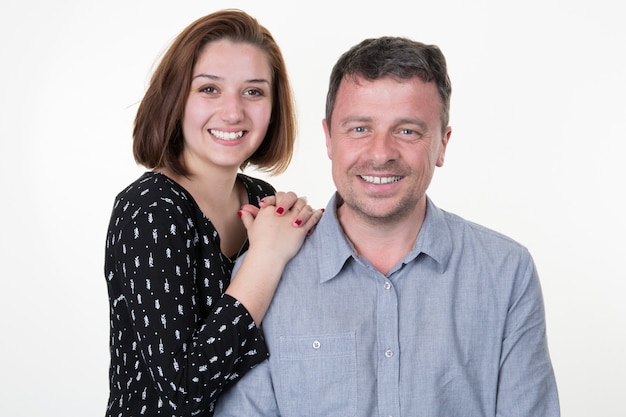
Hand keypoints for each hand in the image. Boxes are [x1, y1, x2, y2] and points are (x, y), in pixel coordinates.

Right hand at [227, 192, 322, 323]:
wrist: (267, 255)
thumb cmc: (258, 243)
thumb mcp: (251, 227)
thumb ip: (249, 217)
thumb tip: (243, 209)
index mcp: (270, 208)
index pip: (279, 195)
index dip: (281, 199)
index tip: (281, 207)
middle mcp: (283, 211)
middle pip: (293, 197)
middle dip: (294, 200)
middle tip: (295, 205)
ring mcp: (293, 219)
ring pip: (304, 205)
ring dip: (306, 207)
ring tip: (307, 210)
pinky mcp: (302, 229)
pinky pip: (313, 218)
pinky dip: (318, 214)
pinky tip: (320, 212)